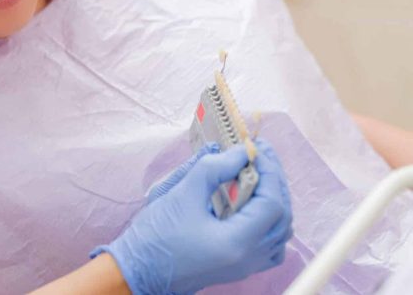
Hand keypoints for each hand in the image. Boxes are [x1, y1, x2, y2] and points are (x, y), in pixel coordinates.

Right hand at [92, 140, 292, 293]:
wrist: (138, 271)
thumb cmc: (155, 236)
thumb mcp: (182, 195)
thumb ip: (214, 169)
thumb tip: (241, 153)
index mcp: (238, 242)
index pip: (272, 203)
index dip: (269, 172)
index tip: (257, 149)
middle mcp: (249, 258)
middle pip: (281, 217)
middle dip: (274, 182)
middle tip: (260, 156)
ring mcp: (245, 266)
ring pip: (279, 232)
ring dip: (274, 201)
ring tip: (257, 177)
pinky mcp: (237, 267)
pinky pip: (270, 247)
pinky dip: (270, 224)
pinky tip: (253, 207)